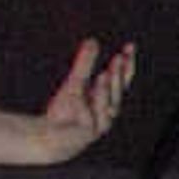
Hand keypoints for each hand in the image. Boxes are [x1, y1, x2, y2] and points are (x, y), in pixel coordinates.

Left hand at [26, 37, 134, 162]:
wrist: (49, 137)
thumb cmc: (64, 112)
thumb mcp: (75, 82)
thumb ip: (84, 63)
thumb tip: (92, 41)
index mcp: (106, 99)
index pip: (122, 80)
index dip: (127, 64)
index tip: (129, 46)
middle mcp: (108, 111)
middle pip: (119, 91)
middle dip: (121, 74)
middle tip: (121, 56)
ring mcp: (101, 122)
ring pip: (111, 103)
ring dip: (111, 86)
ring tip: (108, 70)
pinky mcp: (91, 132)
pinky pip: (98, 114)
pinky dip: (99, 99)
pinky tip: (98, 84)